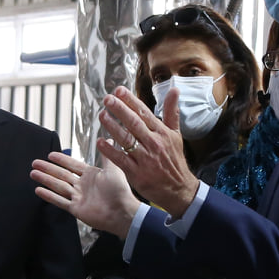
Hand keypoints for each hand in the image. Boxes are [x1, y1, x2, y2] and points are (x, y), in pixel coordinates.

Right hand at [31, 152, 138, 237]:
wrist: (122, 212)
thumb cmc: (120, 191)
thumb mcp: (113, 170)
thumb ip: (107, 156)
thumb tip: (107, 139)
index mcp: (91, 175)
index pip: (72, 165)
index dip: (61, 160)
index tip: (50, 155)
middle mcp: (83, 185)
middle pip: (61, 175)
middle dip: (48, 168)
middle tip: (35, 163)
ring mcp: (78, 197)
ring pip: (58, 186)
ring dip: (45, 179)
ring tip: (33, 173)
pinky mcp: (76, 209)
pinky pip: (59, 201)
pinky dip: (49, 196)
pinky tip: (39, 190)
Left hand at [97, 88, 200, 215]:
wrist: (178, 189)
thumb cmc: (174, 160)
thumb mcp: (176, 135)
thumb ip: (172, 112)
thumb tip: (174, 90)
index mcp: (161, 132)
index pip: (144, 112)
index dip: (131, 101)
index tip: (119, 90)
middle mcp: (153, 143)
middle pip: (134, 123)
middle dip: (120, 109)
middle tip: (107, 99)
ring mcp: (145, 158)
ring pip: (126, 139)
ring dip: (112, 127)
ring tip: (102, 115)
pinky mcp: (137, 173)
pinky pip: (121, 159)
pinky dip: (110, 151)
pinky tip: (100, 142)